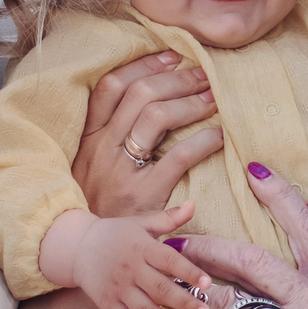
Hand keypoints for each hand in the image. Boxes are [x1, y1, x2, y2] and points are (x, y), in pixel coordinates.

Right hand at [39, 205, 209, 308]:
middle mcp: (130, 268)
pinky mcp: (106, 302)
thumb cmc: (117, 234)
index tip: (207, 284)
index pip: (170, 260)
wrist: (78, 246)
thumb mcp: (142, 223)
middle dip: (184, 303)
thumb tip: (193, 204)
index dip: (189, 272)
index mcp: (142, 247)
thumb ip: (169, 218)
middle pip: (160, 290)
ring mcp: (117, 288)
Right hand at [75, 51, 224, 214]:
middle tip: (204, 76)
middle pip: (139, 94)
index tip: (172, 56)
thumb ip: (113, 134)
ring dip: (191, 102)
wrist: (91, 252)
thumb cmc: (98, 204)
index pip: (111, 86)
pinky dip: (203, 141)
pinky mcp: (142, 195)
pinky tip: (219, 137)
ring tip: (214, 99)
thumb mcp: (93, 165)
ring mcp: (120, 170)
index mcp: (88, 136)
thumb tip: (153, 98)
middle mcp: (100, 148)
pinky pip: (177, 156)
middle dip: (177, 79)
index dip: (144, 65)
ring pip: (156, 117)